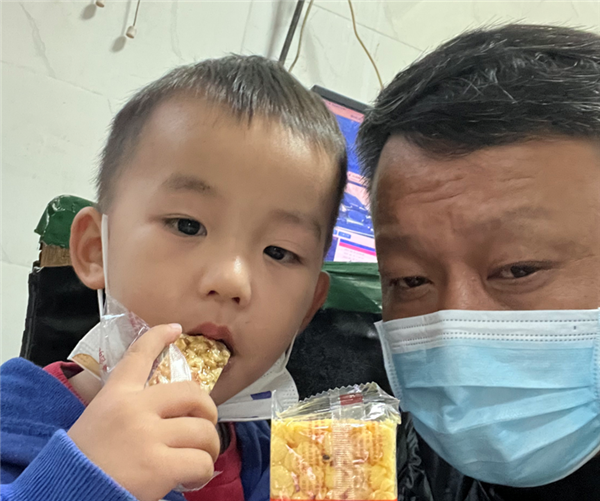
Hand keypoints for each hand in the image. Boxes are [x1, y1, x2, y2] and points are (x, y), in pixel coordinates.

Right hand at [68, 323, 219, 500]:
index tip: (174, 328)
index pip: (139, 356)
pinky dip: (203, 472)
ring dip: (209, 447)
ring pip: (203, 431)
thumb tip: (164, 411)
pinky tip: (191, 478)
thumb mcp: (96, 421)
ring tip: (200, 458)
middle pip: (192, 393)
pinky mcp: (158, 466)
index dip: (159, 337)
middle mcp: (134, 409)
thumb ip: (126, 409)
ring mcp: (147, 436)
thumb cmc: (80, 463)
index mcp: (115, 396)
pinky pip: (201, 462)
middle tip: (205, 426)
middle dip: (208, 410)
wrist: (62, 495)